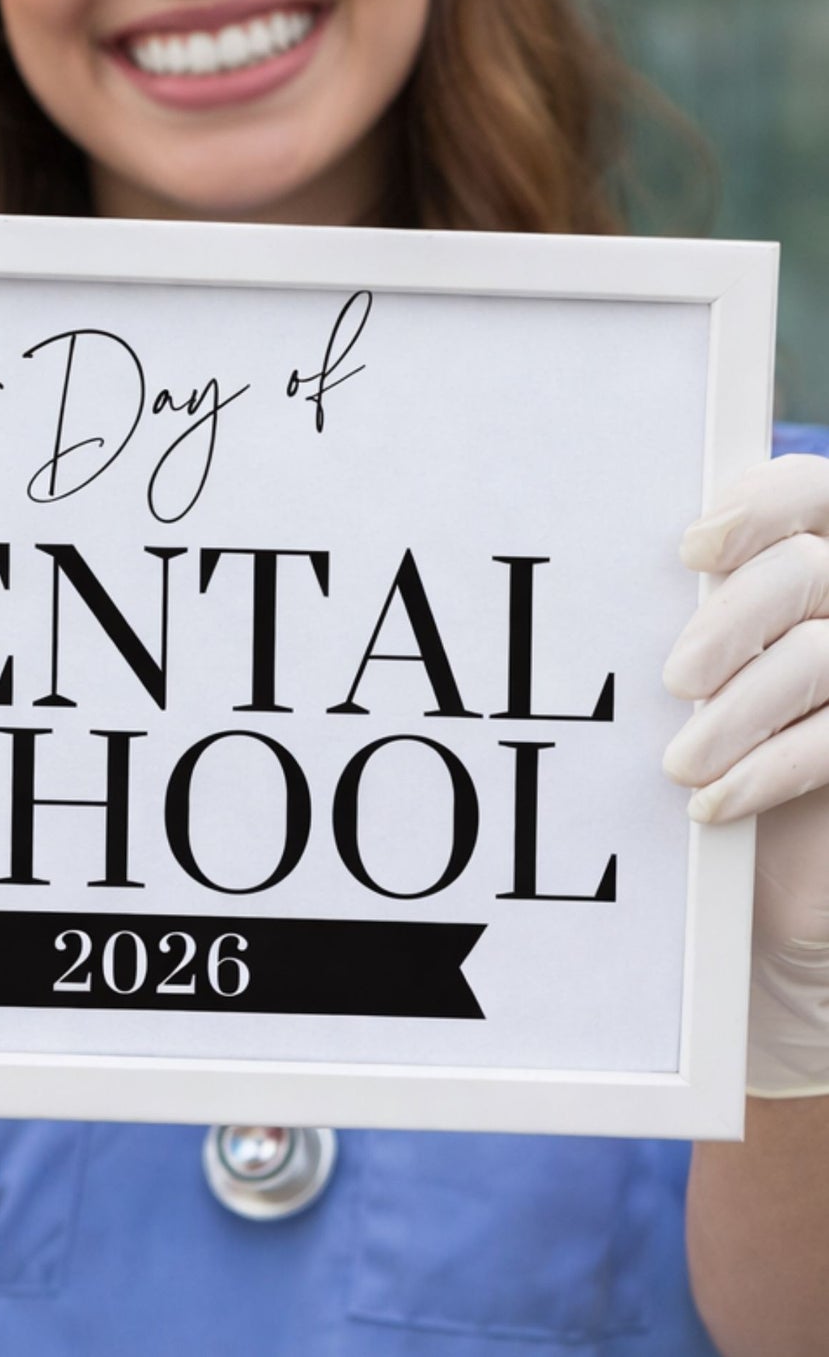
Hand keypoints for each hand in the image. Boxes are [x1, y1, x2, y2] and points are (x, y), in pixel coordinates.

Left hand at [663, 453, 828, 1094]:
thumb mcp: (679, 686)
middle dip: (735, 619)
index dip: (762, 504)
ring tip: (680, 763)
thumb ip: (667, 625)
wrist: (749, 893)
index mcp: (804, 559)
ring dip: (742, 708)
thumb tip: (578, 579)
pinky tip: (711, 803)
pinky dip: (774, 768)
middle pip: (810, 570)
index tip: (692, 550)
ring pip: (826, 654)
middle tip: (674, 678)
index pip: (809, 490)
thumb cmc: (695, 762)